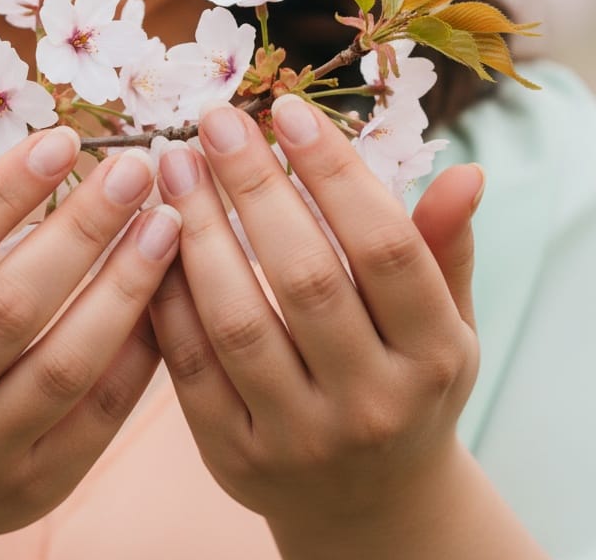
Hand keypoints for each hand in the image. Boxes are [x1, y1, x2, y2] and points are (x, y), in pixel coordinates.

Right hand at [0, 127, 180, 557]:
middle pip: (10, 306)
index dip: (4, 193)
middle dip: (82, 229)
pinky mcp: (32, 489)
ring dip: (125, 285)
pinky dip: (139, 350)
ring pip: (65, 364)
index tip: (63, 141)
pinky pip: (100, 415)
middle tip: (134, 169)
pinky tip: (167, 293)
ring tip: (166, 223)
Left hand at [148, 96, 481, 552]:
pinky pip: (189, 366)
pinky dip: (167, 295)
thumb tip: (463, 170)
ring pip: (238, 320)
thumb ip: (443, 247)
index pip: (386, 248)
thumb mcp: (445, 323)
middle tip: (215, 120)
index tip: (287, 111)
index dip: (336, 173)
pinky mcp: (234, 457)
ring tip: (174, 164)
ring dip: (198, 231)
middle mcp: (371, 401)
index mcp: (433, 355)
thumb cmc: (408, 383)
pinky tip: (151, 234)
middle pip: (305, 276)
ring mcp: (299, 436)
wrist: (371, 503)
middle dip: (253, 186)